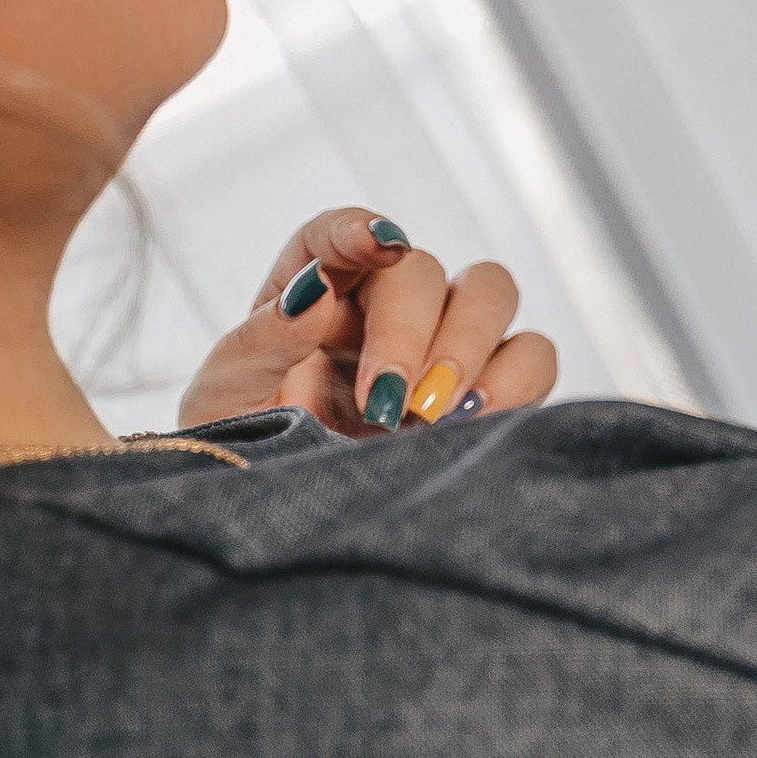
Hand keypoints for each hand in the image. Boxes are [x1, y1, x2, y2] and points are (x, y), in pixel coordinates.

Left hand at [178, 209, 559, 437]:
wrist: (284, 528)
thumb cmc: (244, 451)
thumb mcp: (224, 401)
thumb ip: (259, 345)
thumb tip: (313, 295)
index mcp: (311, 292)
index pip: (338, 233)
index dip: (359, 229)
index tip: (377, 247)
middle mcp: (383, 306)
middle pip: (423, 269)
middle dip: (412, 329)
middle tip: (387, 402)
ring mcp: (443, 344)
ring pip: (491, 293)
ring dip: (469, 348)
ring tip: (433, 419)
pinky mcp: (489, 389)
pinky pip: (531, 357)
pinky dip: (515, 382)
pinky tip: (475, 424)